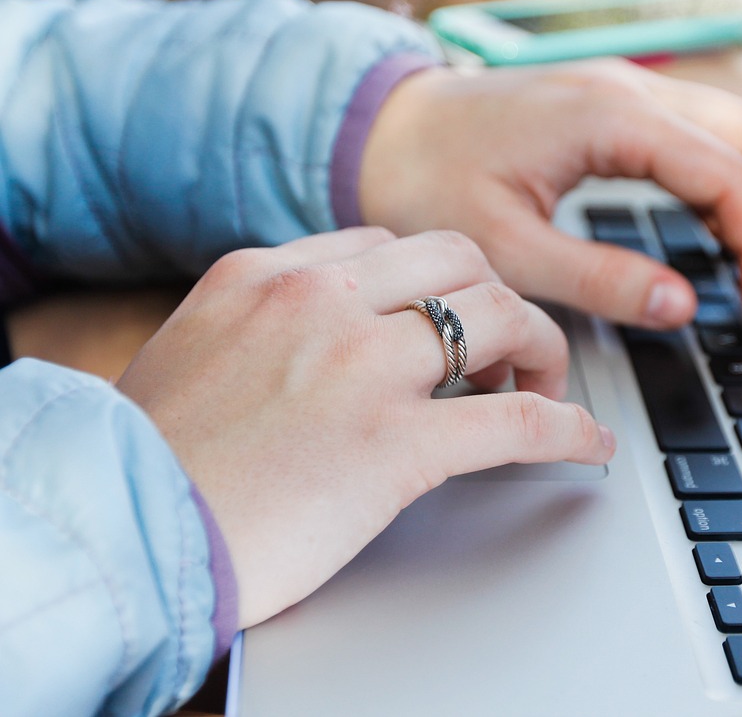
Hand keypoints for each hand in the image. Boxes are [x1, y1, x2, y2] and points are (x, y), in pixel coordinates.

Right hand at [115, 227, 614, 626]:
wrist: (119, 531)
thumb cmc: (151, 460)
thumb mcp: (197, 353)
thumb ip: (266, 327)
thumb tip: (333, 339)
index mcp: (267, 273)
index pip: (389, 244)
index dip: (440, 282)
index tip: (456, 315)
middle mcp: (318, 299)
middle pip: (458, 260)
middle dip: (499, 297)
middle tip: (510, 347)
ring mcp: (361, 365)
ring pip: (500, 316)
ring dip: (540, 348)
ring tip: (546, 384)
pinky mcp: (394, 444)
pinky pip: (516, 420)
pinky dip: (568, 429)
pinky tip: (587, 444)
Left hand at [358, 58, 741, 329]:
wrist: (378, 128)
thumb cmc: (426, 182)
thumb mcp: (508, 248)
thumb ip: (600, 279)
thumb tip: (682, 307)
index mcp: (609, 118)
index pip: (729, 173)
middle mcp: (630, 88)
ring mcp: (626, 87)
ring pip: (739, 124)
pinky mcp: (616, 102)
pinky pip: (703, 129)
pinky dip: (731, 177)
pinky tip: (722, 230)